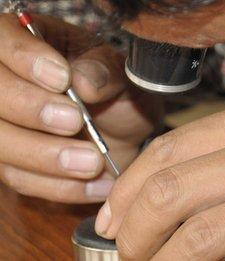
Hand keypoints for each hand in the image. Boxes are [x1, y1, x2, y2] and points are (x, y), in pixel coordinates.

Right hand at [0, 14, 161, 202]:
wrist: (123, 129)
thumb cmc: (116, 90)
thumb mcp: (120, 72)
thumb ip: (105, 70)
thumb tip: (81, 81)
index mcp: (25, 41)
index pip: (3, 40)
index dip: (25, 59)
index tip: (62, 79)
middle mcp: (5, 81)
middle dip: (31, 110)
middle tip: (74, 121)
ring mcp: (4, 125)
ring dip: (44, 156)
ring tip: (92, 161)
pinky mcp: (14, 163)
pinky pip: (22, 179)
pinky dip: (60, 186)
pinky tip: (96, 185)